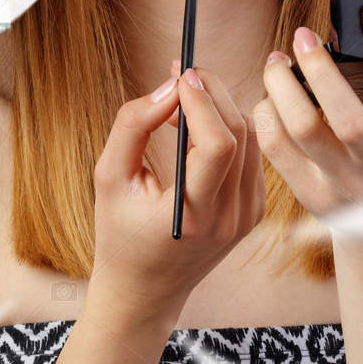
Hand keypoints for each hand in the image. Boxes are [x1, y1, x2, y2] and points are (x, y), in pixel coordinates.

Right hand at [88, 68, 264, 322]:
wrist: (145, 290)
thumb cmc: (119, 234)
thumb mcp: (109, 178)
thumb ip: (132, 127)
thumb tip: (168, 86)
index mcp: (195, 216)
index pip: (219, 145)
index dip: (202, 101)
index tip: (179, 74)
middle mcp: (231, 217)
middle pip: (240, 133)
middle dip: (213, 92)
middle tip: (181, 73)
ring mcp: (248, 215)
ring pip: (252, 138)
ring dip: (221, 106)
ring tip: (184, 100)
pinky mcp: (254, 210)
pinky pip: (252, 153)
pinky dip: (229, 128)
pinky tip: (198, 126)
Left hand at [255, 12, 362, 237]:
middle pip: (347, 119)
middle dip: (320, 71)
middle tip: (303, 35)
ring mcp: (345, 183)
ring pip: (304, 131)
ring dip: (282, 88)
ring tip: (276, 60)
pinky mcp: (312, 195)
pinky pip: (278, 150)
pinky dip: (267, 116)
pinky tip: (269, 95)